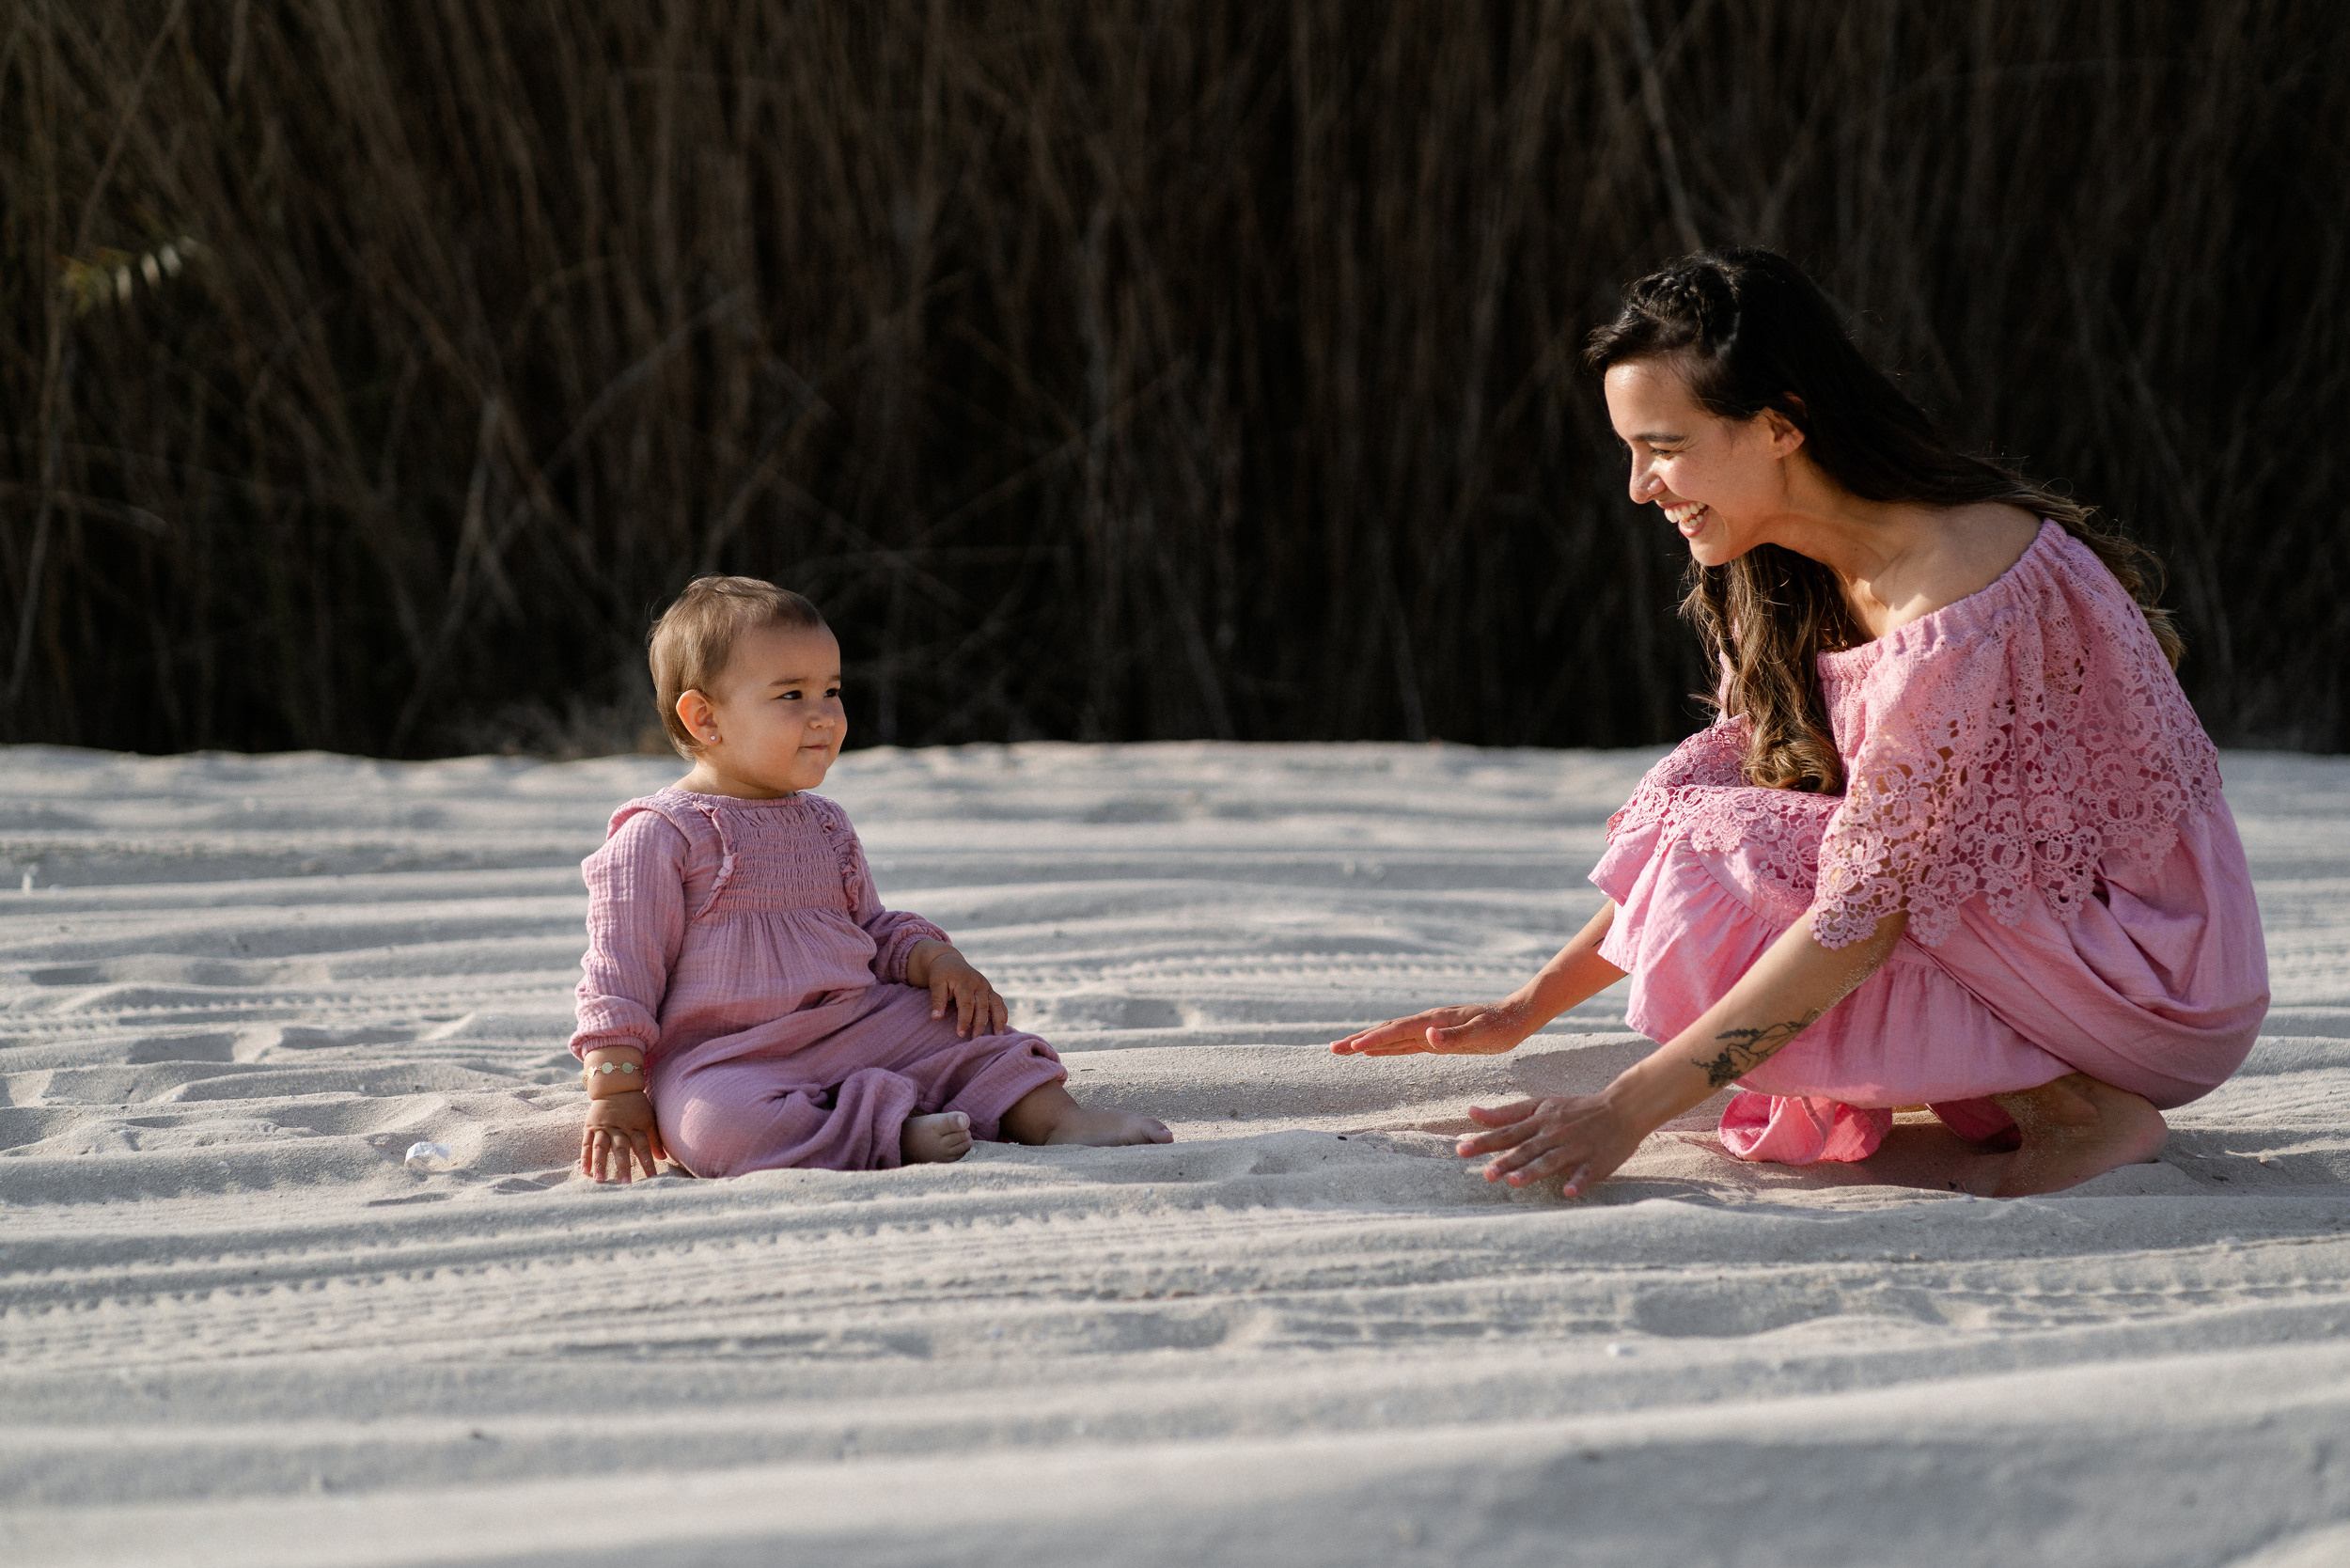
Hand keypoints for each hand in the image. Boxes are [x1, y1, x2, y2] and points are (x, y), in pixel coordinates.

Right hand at [581, 1090, 665, 1183]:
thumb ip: (655, 1139)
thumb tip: (664, 1158)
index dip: (649, 1162)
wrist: (616, 1085)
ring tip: (599, 1181)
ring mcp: (603, 1128)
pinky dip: (585, 1157)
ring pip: (601, 1147)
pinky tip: (585, 1171)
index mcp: (635, 1127)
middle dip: (623, 1166)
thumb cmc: (636, 1105)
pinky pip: (587, 1143)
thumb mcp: (648, 1119)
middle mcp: (619, 1128)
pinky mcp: (590, 1127)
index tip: (652, 1179)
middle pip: (621, 1149)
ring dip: (600, 1164)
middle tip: (625, 1184)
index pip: (643, 1147)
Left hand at [916, 945, 1007, 1037]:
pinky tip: (1002, 1026)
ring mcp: (986, 986)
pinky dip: (1003, 1013)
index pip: (967, 1005)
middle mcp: (979, 984)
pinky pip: (999, 1002)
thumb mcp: (935, 983)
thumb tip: (935, 1018)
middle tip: (975, 1040)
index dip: (964, 1020)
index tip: (960, 1034)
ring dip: (998, 1020)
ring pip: (996, 1004)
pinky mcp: (989, 990)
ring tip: (998, 1035)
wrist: (950, 961)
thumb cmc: (941, 974)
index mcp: (965, 983)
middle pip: (983, 1006)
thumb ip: (937, 999)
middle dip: (980, 1024)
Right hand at [1329, 999, 1534, 1056]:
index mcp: (1435, 1021)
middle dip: (1359, 1040)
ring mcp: (1429, 1029)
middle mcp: (1427, 1023)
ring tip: (1344, 1049)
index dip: (1374, 1040)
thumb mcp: (1483, 1034)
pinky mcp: (1435, 1037)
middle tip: (1333, 1049)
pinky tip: (1374, 1052)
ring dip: (1367, 1042)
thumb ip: (1456, 1038)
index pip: (1398, 1031)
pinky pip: (1404, 1043)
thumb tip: (1427, 1036)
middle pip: (1387, 1031)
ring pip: (1392, 1036)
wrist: (1518, 1015)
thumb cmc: (1503, 1026)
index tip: (1352, 1049)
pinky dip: (1386, 1047)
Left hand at [1455, 1093, 1647, 1195]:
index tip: (1461, 1149)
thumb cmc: (1576, 1110)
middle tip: (1486, 1175)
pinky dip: (1578, 1181)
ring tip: (1515, 1182)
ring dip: (1534, 1171)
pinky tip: (1568, 1191)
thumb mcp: (1541, 1106)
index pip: (1507, 1133)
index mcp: (1540, 1122)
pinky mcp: (1597, 1161)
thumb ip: (1507, 1113)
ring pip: (1552, 1160)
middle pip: (1526, 1149)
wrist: (1622, 1108)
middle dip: (1506, 1162)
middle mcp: (1554, 1134)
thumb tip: (1471, 1113)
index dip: (1485, 1141)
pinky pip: (1587, 1173)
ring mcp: (1576, 1147)